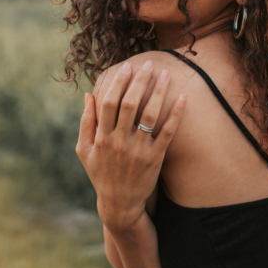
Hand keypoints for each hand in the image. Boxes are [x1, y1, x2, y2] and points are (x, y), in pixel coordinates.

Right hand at [76, 60, 185, 232]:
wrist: (120, 204)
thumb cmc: (101, 174)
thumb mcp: (84, 151)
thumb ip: (86, 122)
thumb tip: (89, 95)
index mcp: (101, 137)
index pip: (110, 102)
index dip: (119, 82)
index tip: (127, 67)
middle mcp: (119, 142)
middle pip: (130, 104)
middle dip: (140, 81)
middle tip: (149, 63)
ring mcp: (138, 150)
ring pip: (150, 115)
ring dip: (159, 92)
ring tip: (166, 74)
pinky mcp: (155, 159)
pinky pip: (168, 133)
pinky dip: (176, 115)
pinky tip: (183, 98)